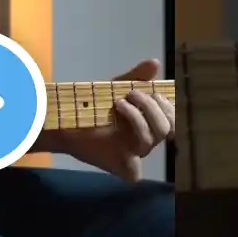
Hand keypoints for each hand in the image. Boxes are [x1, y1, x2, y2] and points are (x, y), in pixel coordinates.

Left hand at [56, 59, 174, 181]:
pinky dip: (131, 161)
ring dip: (137, 117)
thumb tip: (155, 63)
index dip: (168, 107)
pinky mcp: (118, 165)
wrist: (64, 118)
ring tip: (118, 103)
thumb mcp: (116, 87)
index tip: (154, 92)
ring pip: (149, 141)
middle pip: (164, 129)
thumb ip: (137, 77)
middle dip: (151, 107)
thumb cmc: (94, 105)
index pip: (172, 120)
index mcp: (149, 123)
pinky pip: (134, 173)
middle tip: (132, 94)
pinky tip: (117, 138)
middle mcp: (144, 140)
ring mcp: (132, 154)